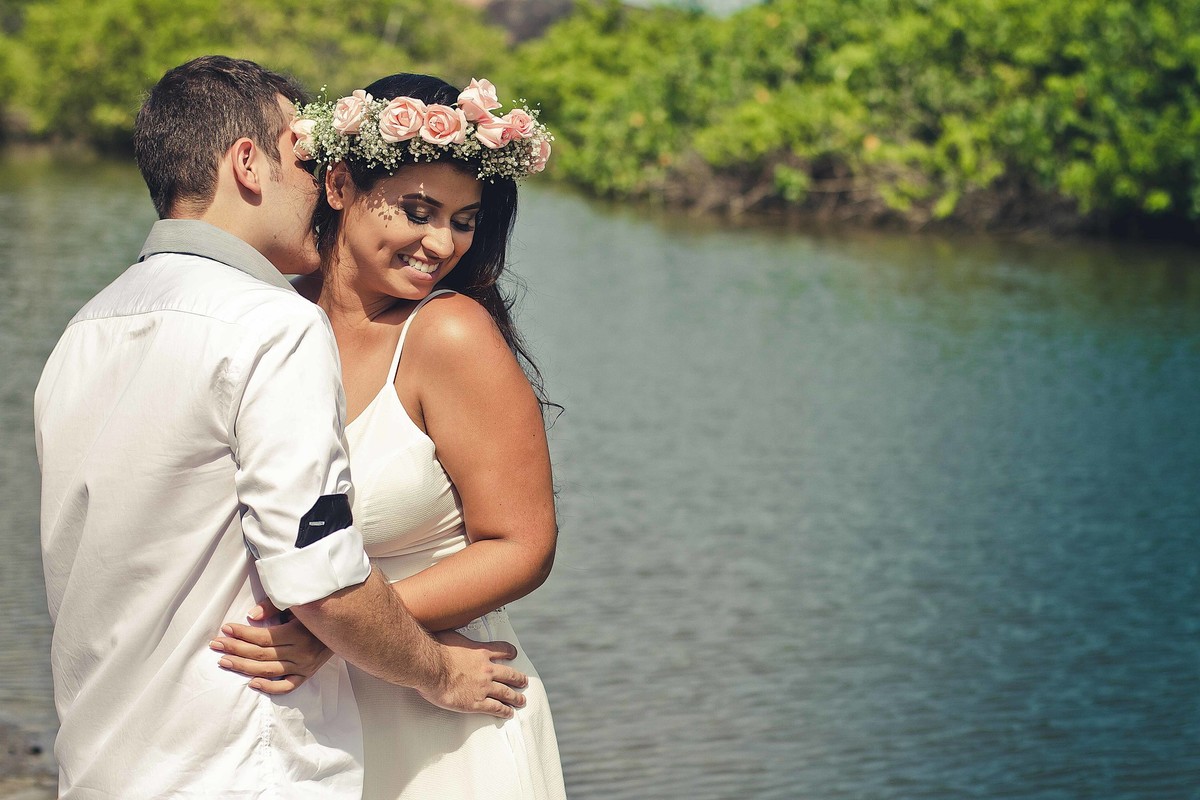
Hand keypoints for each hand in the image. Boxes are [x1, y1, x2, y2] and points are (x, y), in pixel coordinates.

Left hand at [211, 599, 331, 694]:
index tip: (225, 628)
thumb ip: (275, 606)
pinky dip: (269, 687)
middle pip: (260, 654)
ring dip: (243, 667)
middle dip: (235, 649)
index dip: (242, 633)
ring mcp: (304, 666)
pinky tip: (251, 683)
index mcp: (298, 633)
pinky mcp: (306, 675)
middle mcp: (300, 653)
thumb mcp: (299, 603)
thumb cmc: (318, 612)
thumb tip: (252, 615)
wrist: (346, 626)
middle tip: (216, 644)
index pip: (262, 637)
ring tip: (224, 661)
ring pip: (268, 671)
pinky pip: (286, 686)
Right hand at [416, 630, 527, 718]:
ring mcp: (483, 687)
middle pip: (509, 674)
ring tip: (521, 700)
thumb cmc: (436, 650)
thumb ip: (457, 631)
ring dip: (515, 697)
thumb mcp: (451, 634)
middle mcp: (486, 670)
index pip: (502, 650)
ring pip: (506, 693)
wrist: (431, 668)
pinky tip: (509, 713)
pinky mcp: (476, 703)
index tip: (514, 654)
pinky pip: (495, 708)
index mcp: (481, 652)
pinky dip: (504, 711)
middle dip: (518, 679)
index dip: (510, 652)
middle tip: (524, 681)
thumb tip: (453, 620)